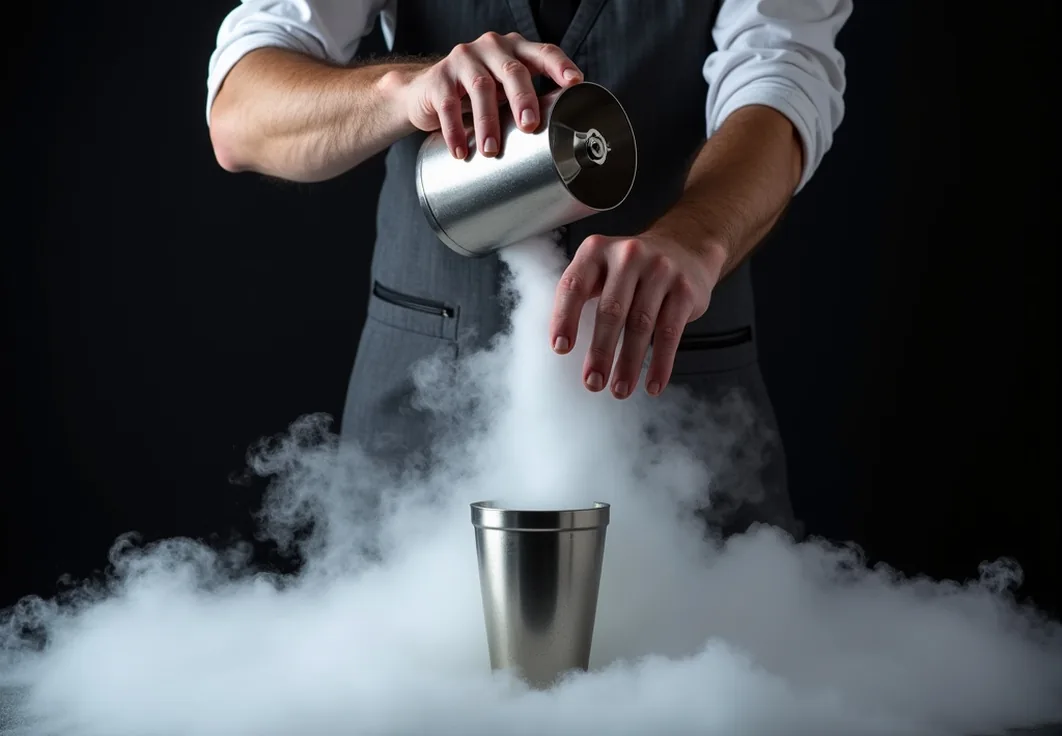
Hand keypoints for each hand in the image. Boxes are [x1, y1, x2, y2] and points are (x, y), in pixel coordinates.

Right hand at [401, 32, 582, 158]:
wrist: (426, 92)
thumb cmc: (477, 94)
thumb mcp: (506, 91)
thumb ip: (529, 101)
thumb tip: (561, 136)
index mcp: (516, 50)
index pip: (543, 52)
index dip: (560, 66)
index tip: (574, 82)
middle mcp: (492, 48)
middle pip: (513, 70)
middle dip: (523, 99)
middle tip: (529, 125)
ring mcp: (464, 59)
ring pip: (481, 88)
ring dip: (488, 122)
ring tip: (491, 150)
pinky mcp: (439, 78)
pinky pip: (448, 104)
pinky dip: (455, 130)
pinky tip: (460, 151)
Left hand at [549, 232, 722, 397]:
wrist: (685, 247)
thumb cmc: (632, 269)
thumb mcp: (601, 269)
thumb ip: (581, 296)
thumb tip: (562, 346)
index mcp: (596, 251)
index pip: (574, 285)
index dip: (565, 318)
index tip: (560, 348)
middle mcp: (628, 256)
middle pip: (611, 310)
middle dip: (600, 352)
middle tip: (592, 381)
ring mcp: (660, 270)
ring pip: (641, 325)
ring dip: (629, 363)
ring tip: (620, 389)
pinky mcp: (685, 290)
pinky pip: (670, 332)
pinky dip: (661, 363)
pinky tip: (653, 383)